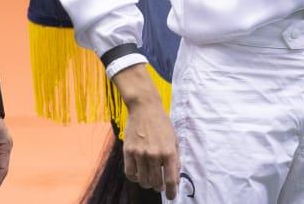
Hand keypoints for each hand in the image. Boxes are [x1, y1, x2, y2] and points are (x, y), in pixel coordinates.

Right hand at [115, 66, 180, 198]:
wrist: (145, 108)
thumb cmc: (162, 124)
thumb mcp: (174, 139)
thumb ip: (175, 157)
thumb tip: (175, 176)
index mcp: (169, 151)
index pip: (170, 179)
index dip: (171, 191)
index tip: (172, 197)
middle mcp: (155, 154)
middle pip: (155, 182)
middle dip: (159, 187)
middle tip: (160, 186)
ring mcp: (140, 154)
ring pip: (143, 180)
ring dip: (147, 183)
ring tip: (150, 180)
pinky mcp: (128, 152)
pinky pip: (130, 173)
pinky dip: (135, 178)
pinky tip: (139, 174)